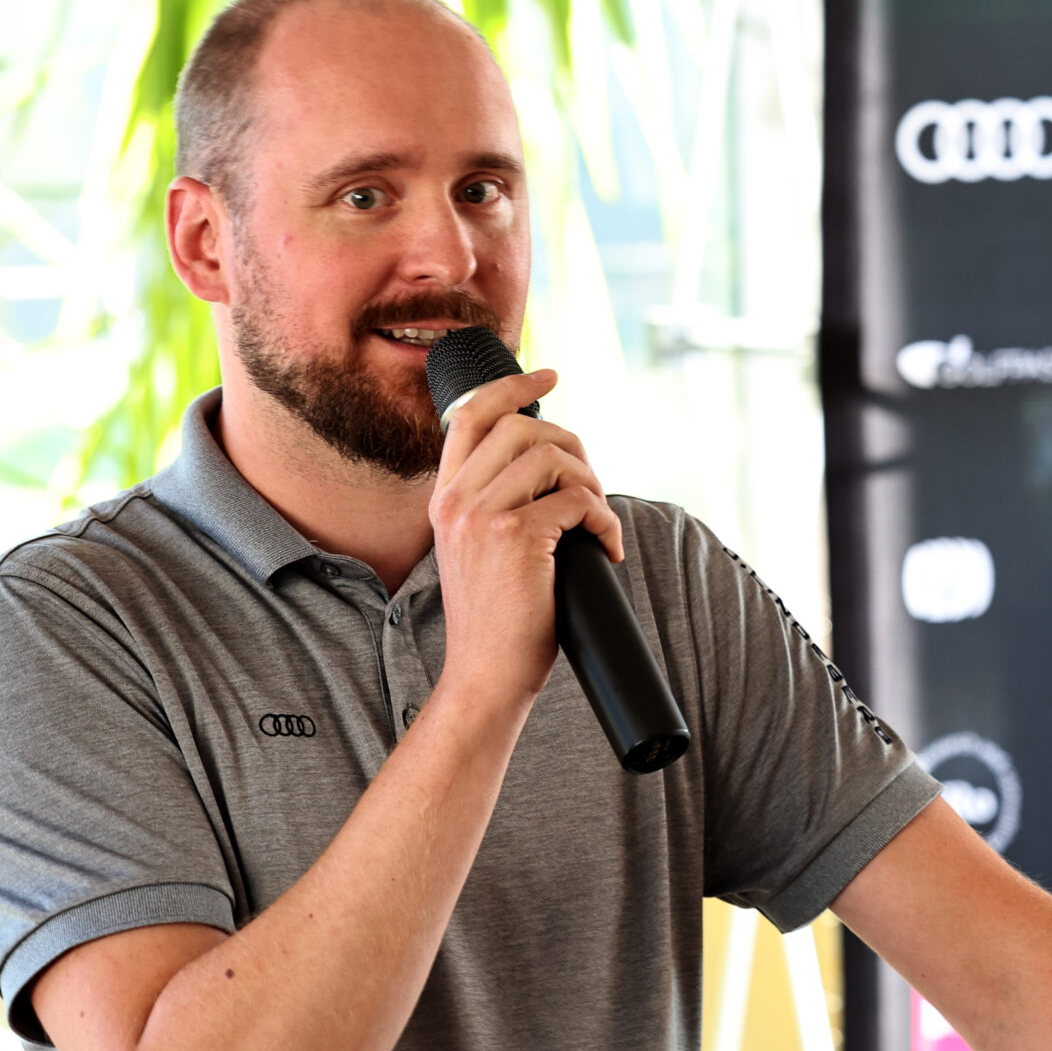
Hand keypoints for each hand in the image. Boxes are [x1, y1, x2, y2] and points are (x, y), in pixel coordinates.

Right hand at [428, 369, 625, 705]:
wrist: (485, 675)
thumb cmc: (497, 619)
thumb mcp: (480, 549)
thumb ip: (498, 502)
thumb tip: (554, 462)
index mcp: (445, 498)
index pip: (472, 414)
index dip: (513, 386)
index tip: (549, 374)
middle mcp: (456, 500)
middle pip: (525, 428)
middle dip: (573, 448)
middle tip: (591, 490)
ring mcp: (482, 516)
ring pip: (554, 457)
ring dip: (592, 485)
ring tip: (597, 523)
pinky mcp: (516, 537)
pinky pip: (578, 500)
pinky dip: (604, 520)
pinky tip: (606, 548)